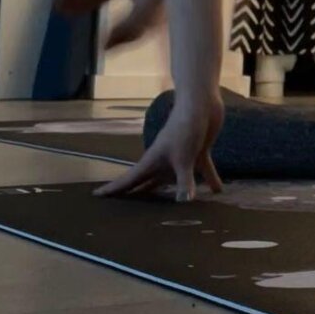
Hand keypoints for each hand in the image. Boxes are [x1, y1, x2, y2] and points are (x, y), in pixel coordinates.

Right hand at [96, 93, 224, 202]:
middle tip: (128, 210)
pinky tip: (218, 191)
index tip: (96, 195)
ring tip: (172, 209)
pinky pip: (202, 170)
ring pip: (175, 179)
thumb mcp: (184, 159)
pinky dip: (210, 180)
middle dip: (140, 194)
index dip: (113, 188)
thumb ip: (184, 182)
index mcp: (152, 161)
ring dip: (176, 191)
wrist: (201, 104)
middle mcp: (164, 161)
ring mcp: (181, 157)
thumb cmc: (185, 128)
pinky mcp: (197, 152)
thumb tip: (183, 203)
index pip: (129, 179)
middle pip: (149, 182)